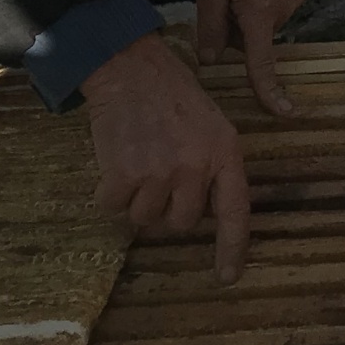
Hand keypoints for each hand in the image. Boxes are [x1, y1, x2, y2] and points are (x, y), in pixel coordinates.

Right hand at [83, 35, 251, 283]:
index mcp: (225, 152)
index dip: (232, 248)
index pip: (235, 211)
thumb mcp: (211, 123)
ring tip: (137, 163)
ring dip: (136, 201)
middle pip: (182, 223)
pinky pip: (114, 208)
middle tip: (157, 179)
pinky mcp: (124, 174)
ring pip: (145, 219)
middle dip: (167, 210)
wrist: (130, 67)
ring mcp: (160, 172)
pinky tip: (115, 162)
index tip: (227, 277)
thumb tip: (202, 213)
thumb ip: (213, 166)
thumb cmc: (171, 94)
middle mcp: (196, 166)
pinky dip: (109, 194)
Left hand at [196, 0, 305, 116]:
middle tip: (225, 1)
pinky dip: (264, 2)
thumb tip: (210, 61)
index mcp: (258, 14)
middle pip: (258, 39)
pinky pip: (278, 7)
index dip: (270, 91)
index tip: (284, 112)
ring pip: (267, 23)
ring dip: (252, 15)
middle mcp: (283, 10)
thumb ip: (210, 28)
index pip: (262, 63)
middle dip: (240, 31)